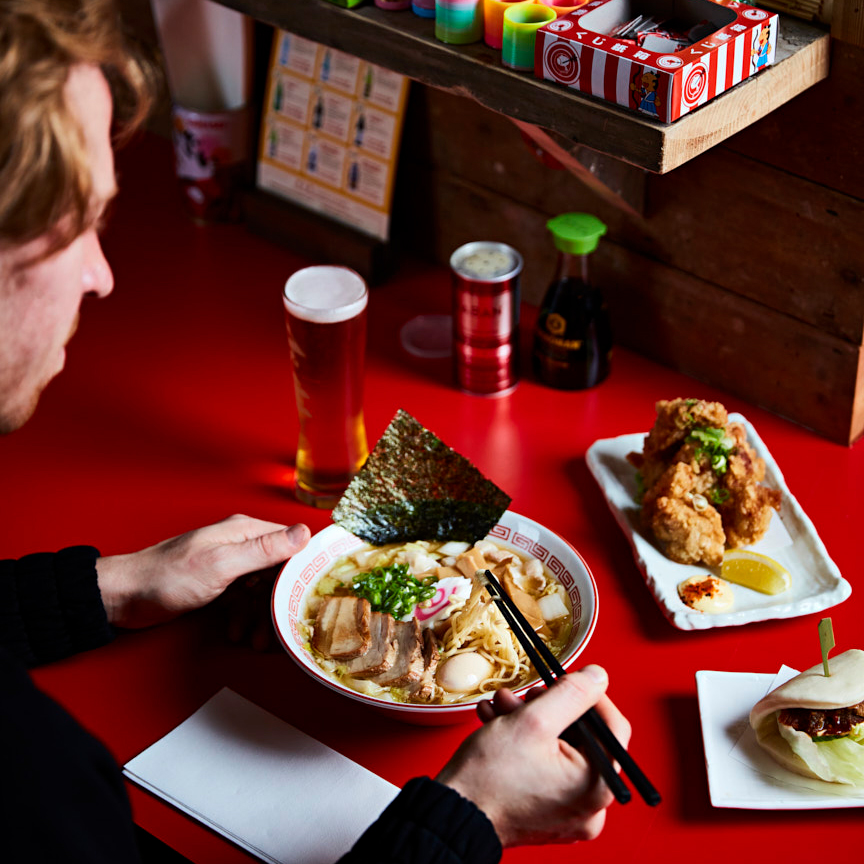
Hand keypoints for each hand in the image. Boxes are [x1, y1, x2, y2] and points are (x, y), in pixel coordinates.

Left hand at [96, 515, 309, 631]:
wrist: (124, 597)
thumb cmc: (167, 577)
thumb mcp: (222, 564)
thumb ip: (264, 549)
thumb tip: (304, 532)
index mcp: (244, 531)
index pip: (291, 544)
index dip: (304, 569)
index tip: (314, 593)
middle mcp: (240, 544)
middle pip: (278, 572)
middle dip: (279, 603)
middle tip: (279, 628)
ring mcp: (228, 564)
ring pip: (262, 590)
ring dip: (260, 616)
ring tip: (253, 640)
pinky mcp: (218, 583)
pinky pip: (243, 600)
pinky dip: (243, 617)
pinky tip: (235, 632)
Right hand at [435, 665, 630, 847]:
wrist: (453, 814)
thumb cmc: (490, 778)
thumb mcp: (534, 721)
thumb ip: (572, 694)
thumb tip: (598, 676)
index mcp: (596, 787)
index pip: (614, 728)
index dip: (591, 696)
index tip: (569, 680)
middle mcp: (589, 806)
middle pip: (582, 738)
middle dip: (548, 707)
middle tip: (525, 693)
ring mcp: (566, 811)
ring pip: (558, 749)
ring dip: (530, 720)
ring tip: (501, 706)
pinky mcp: (545, 812)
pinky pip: (545, 768)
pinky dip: (525, 744)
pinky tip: (498, 725)